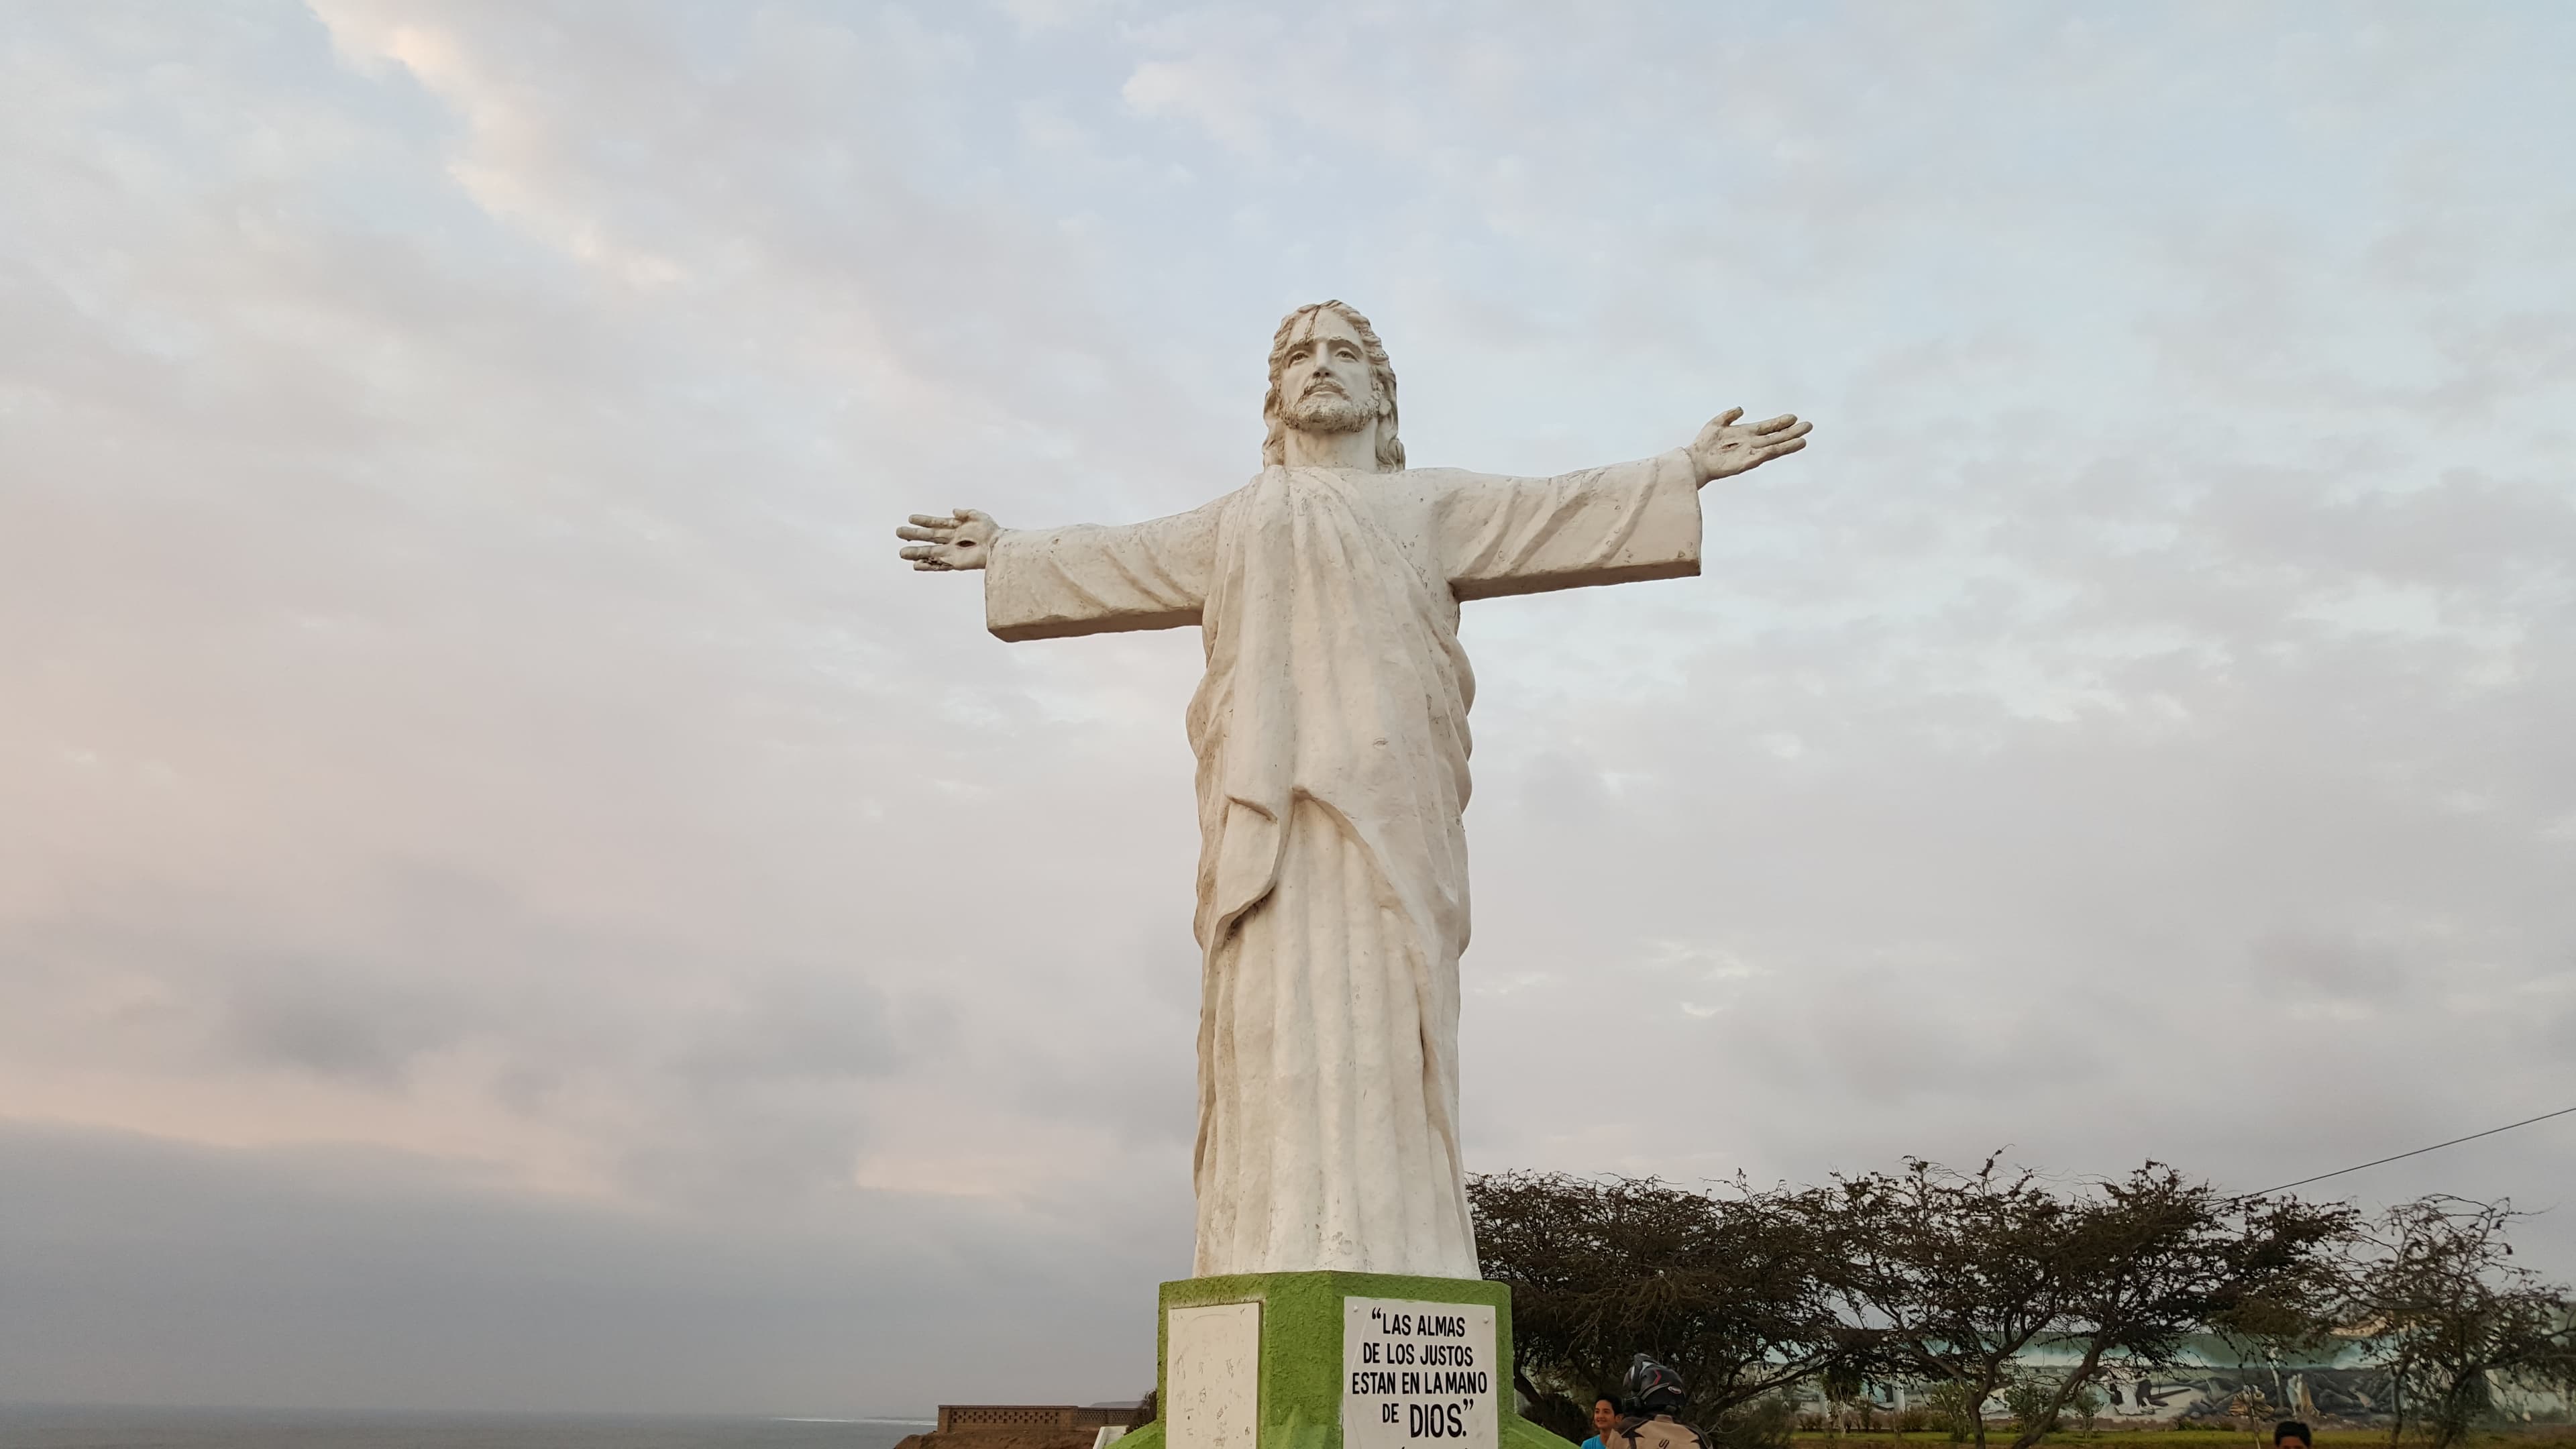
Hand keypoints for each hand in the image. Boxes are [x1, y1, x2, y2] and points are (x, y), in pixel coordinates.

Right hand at [896, 509, 1000, 570]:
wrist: (998, 547)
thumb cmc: (992, 532)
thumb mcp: (979, 516)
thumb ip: (965, 513)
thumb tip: (953, 510)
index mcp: (957, 527)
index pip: (936, 523)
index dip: (924, 520)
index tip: (911, 518)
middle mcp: (952, 539)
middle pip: (928, 537)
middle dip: (913, 535)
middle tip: (898, 531)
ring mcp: (952, 552)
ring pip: (929, 552)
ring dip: (915, 552)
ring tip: (900, 553)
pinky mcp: (955, 563)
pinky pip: (938, 565)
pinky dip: (927, 566)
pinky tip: (915, 565)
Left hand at [1686, 408, 1811, 483]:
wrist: (1695, 460)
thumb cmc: (1703, 444)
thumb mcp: (1717, 423)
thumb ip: (1729, 415)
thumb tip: (1740, 408)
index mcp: (1746, 432)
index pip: (1768, 426)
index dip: (1780, 422)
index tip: (1793, 416)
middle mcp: (1751, 442)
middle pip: (1776, 436)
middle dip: (1791, 431)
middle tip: (1808, 425)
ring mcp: (1750, 452)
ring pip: (1774, 446)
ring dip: (1789, 443)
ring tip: (1804, 439)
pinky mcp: (1747, 462)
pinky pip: (1764, 455)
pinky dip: (1776, 451)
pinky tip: (1785, 447)